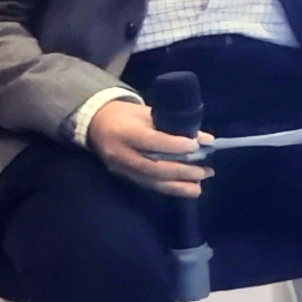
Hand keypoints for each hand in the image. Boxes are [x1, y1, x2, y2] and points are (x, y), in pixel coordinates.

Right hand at [89, 97, 208, 195]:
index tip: (197, 147)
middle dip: (182, 171)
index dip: (175, 146)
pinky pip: (148, 185)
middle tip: (205, 172)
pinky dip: (168, 188)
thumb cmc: (126, 114)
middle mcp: (121, 153)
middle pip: (153, 167)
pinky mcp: (123, 176)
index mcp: (126, 132)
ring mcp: (121, 168)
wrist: (95, 123)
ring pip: (151, 181)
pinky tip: (186, 189)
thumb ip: (174, 125)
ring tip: (199, 187)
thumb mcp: (147, 112)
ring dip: (178, 186)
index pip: (152, 142)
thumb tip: (205, 139)